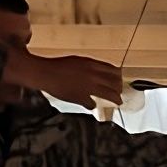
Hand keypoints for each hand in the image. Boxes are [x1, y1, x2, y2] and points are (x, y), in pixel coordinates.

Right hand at [3, 46, 123, 109]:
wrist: (45, 73)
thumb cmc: (59, 66)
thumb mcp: (78, 61)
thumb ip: (90, 67)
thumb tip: (99, 73)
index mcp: (92, 63)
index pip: (113, 70)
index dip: (118, 77)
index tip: (119, 80)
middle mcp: (93, 75)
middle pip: (114, 83)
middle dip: (119, 88)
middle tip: (120, 92)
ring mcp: (88, 87)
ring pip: (109, 94)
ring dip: (115, 98)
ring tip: (118, 102)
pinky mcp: (81, 98)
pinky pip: (92, 104)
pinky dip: (92, 105)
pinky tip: (92, 106)